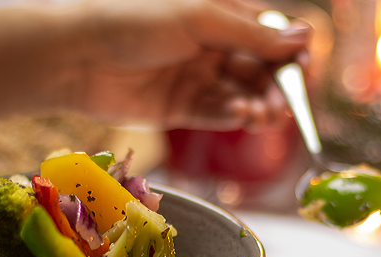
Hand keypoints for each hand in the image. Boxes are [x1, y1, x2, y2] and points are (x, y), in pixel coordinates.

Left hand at [72, 0, 310, 130]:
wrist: (77, 55)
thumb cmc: (133, 20)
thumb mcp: (200, 18)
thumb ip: (252, 33)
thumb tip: (304, 38)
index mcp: (220, 14)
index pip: (269, 36)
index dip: (290, 55)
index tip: (304, 72)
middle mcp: (211, 46)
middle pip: (260, 71)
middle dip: (276, 88)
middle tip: (283, 106)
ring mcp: (195, 77)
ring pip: (241, 95)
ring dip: (258, 106)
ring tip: (262, 116)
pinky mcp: (179, 108)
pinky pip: (216, 114)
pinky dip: (233, 117)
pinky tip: (241, 116)